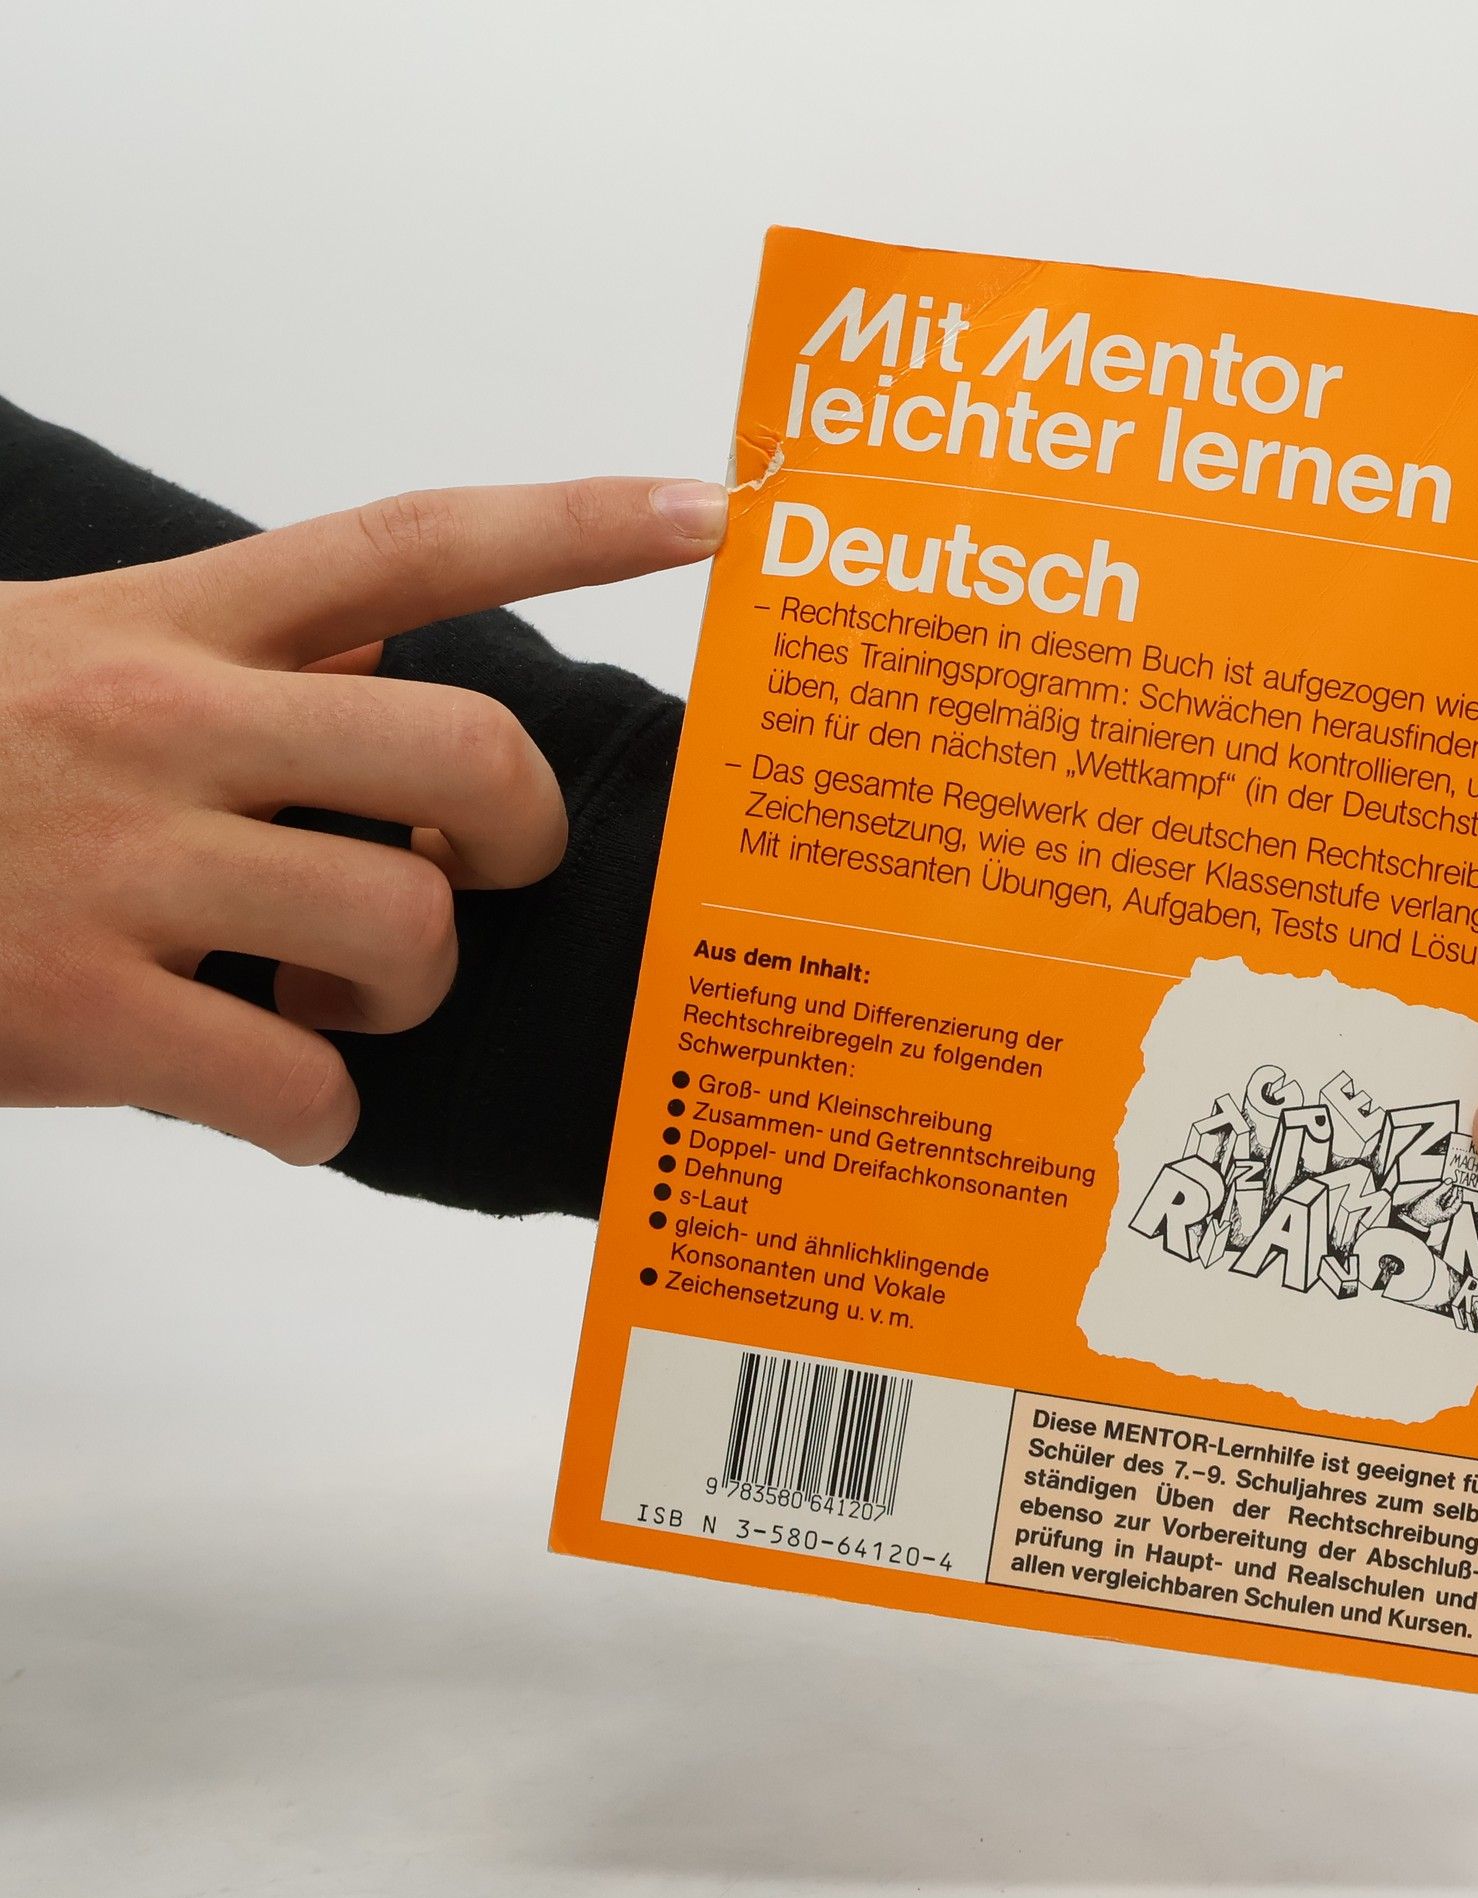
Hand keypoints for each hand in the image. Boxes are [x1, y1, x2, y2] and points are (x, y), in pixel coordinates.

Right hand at [0, 477, 725, 1162]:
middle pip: (472, 757)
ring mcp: (121, 868)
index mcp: (177, 620)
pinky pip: (301, 1091)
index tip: (713, 514)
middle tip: (481, 873)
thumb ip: (246, 648)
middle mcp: (165, 721)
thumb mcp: (78, 648)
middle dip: (526, 838)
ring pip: (406, 933)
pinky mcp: (78, 1015)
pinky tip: (266, 1094)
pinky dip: (319, 1117)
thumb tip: (403, 646)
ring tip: (329, 1002)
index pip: (416, 542)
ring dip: (406, 995)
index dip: (583, 525)